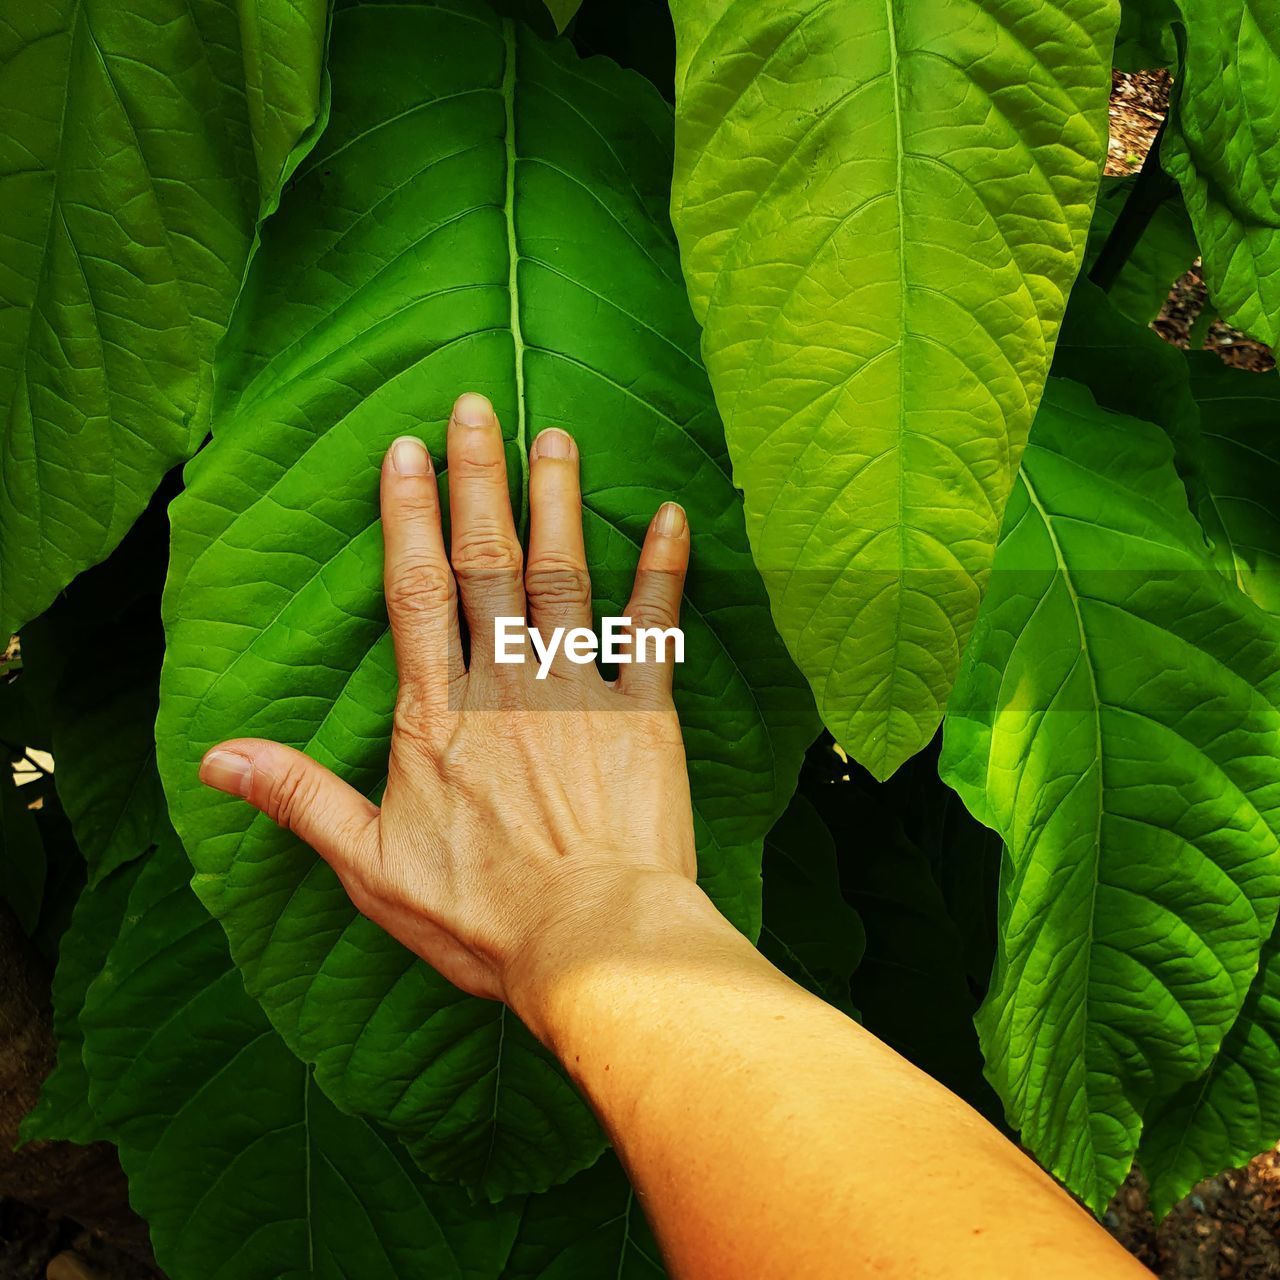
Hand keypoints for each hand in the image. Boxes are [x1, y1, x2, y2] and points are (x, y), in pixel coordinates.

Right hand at [197, 393, 699, 1027]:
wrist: (594, 939)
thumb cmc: (483, 914)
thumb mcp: (369, 866)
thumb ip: (299, 799)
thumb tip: (215, 759)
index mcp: (439, 713)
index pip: (417, 590)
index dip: (410, 515)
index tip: (408, 450)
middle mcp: (507, 682)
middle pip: (488, 560)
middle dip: (479, 478)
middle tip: (476, 405)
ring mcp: (580, 690)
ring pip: (564, 574)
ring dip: (559, 500)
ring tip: (554, 435)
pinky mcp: (645, 714)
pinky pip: (655, 628)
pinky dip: (664, 569)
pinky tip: (672, 514)